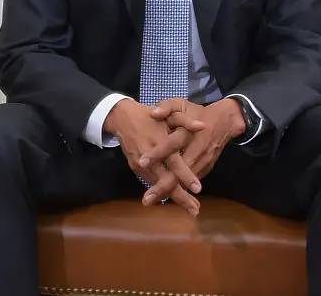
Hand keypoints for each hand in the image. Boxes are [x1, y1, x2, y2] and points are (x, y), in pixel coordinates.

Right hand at [104, 99, 204, 213]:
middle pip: (165, 179)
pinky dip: (161, 191)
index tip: (198, 189)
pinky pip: (150, 181)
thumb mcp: (168, 113)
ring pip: (157, 183)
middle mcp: (149, 156)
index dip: (185, 175)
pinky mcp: (135, 166)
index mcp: (159, 141)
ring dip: (173, 196)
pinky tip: (173, 198)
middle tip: (195, 210)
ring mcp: (140, 163)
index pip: (174, 162)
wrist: (121, 117)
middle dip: (180, 196)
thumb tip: (202, 126)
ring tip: (189, 208)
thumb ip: (185, 120)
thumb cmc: (148, 115)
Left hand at [143, 97, 244, 194]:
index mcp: (188, 134)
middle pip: (178, 172)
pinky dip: (178, 190)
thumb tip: (153, 113)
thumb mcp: (180, 103)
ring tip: (152, 202)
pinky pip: (189, 181)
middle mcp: (196, 151)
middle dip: (163, 187)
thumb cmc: (196, 111)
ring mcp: (202, 162)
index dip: (157, 154)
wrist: (223, 121)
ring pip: (185, 181)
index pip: (171, 146)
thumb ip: (167, 107)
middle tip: (147, 199)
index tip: (142, 161)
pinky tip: (164, 197)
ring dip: (171, 193)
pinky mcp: (204, 168)